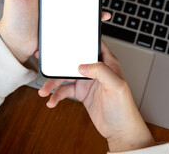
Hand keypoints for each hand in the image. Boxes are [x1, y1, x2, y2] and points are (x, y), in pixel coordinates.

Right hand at [38, 42, 154, 151]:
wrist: (120, 130)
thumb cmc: (124, 108)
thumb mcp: (116, 86)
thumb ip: (101, 71)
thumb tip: (83, 65)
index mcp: (107, 63)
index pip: (94, 45)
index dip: (82, 40)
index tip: (66, 38)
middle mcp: (96, 70)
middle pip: (74, 61)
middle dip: (58, 63)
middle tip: (45, 66)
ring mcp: (88, 82)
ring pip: (66, 77)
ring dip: (54, 83)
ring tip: (44, 91)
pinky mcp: (82, 94)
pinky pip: (65, 90)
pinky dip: (57, 95)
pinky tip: (52, 101)